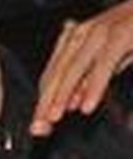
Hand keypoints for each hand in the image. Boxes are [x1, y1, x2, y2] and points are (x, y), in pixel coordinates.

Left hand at [30, 0, 132, 136]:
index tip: (37, 125)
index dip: (42, 101)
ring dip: (62, 96)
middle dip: (45, 102)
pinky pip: (103, 64)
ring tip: (54, 118)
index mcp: (79, 37)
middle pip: (57, 73)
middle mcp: (85, 32)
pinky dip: (94, 86)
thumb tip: (72, 104)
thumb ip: (91, 79)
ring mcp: (102, 30)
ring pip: (73, 67)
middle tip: (38, 128)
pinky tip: (87, 105)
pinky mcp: (121, 33)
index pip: (53, 73)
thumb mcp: (113, 59)